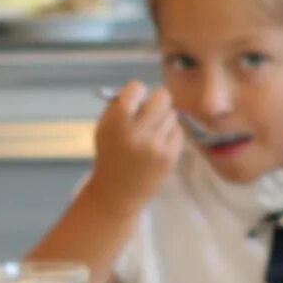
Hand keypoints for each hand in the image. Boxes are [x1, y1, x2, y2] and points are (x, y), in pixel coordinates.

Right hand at [88, 81, 187, 213]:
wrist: (117, 194)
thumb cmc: (110, 155)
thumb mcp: (104, 129)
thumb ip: (119, 106)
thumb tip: (143, 89)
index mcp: (116, 123)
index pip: (135, 88)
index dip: (136, 91)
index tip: (135, 99)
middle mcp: (136, 133)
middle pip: (162, 97)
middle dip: (158, 101)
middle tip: (152, 110)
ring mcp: (155, 146)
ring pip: (172, 114)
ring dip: (163, 120)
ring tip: (151, 135)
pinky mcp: (169, 157)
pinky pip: (178, 131)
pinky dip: (170, 135)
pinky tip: (158, 146)